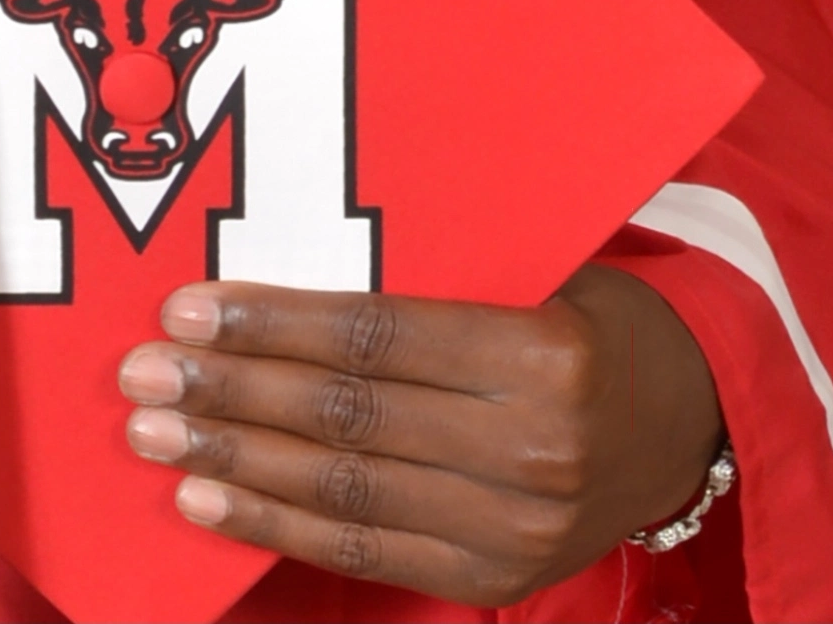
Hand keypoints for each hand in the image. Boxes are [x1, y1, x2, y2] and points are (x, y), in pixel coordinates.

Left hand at [117, 265, 723, 605]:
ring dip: (237, 463)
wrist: (686, 422)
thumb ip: (431, 273)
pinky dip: (278, 528)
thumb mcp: (534, 270)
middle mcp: (530, 449)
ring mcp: (512, 527)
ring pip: (345, 491)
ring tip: (156, 437)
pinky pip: (366, 551)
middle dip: (233, 394)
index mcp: (541, 355)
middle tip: (146, 373)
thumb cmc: (590, 318)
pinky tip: (211, 501)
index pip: (379, 337)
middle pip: (350, 418)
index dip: (277, 325)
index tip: (192, 308)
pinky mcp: (493, 577)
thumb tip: (285, 256)